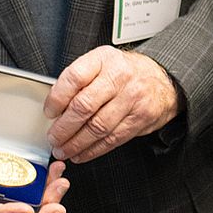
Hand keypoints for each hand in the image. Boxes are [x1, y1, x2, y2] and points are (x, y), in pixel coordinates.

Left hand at [45, 46, 180, 162]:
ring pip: (97, 127)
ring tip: (64, 150)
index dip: (57, 98)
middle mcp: (119, 77)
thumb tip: (55, 107)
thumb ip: (80, 81)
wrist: (162, 79)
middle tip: (53, 137)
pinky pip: (112, 139)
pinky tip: (82, 153)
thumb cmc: (126, 72)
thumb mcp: (102, 64)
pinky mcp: (140, 118)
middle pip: (84, 106)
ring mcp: (132, 98)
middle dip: (64, 128)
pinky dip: (93, 150)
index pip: (74, 78)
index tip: (49, 112)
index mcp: (103, 59)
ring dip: (76, 143)